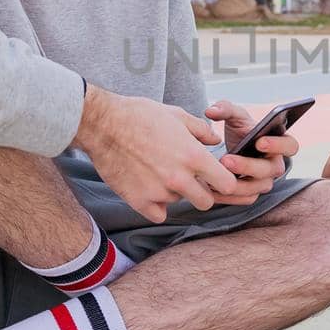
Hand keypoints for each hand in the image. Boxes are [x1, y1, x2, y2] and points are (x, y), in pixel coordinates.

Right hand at [73, 86, 239, 222]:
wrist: (103, 124)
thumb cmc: (139, 115)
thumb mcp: (176, 115)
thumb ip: (201, 130)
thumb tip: (215, 140)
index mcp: (193, 156)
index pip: (227, 184)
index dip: (224, 181)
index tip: (215, 177)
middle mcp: (179, 178)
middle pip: (206, 202)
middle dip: (202, 192)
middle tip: (190, 179)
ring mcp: (158, 192)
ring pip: (179, 203)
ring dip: (175, 193)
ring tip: (159, 172)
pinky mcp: (138, 201)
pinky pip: (158, 214)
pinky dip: (156, 206)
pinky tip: (150, 189)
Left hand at [203, 99, 297, 205]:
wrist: (232, 150)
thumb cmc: (240, 131)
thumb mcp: (235, 116)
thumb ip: (225, 109)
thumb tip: (210, 112)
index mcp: (279, 142)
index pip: (290, 145)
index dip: (278, 145)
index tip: (259, 141)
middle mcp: (276, 164)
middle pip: (271, 170)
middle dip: (248, 165)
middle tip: (226, 160)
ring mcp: (265, 181)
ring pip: (257, 188)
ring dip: (236, 184)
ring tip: (214, 176)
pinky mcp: (253, 194)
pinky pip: (245, 199)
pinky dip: (228, 196)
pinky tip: (212, 189)